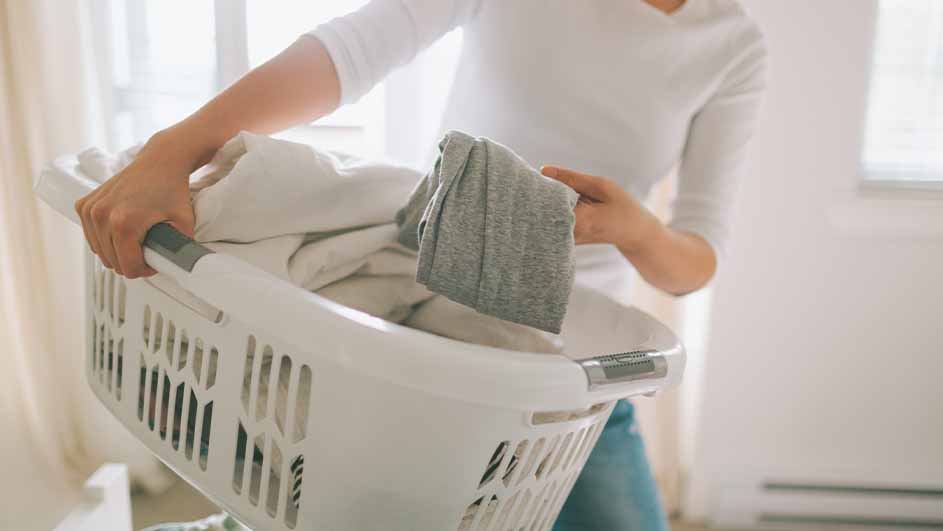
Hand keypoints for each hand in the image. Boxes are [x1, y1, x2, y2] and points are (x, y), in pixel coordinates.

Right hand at [75, 130, 197, 277]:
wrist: (160, 161)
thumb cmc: (173, 190)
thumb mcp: (185, 224)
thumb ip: (181, 251)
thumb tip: (179, 270)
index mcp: (123, 223)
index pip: (127, 267)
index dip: (145, 269)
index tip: (155, 259)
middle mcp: (101, 216)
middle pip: (112, 261)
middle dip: (131, 261)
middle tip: (149, 249)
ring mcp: (89, 209)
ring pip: (99, 251)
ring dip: (117, 251)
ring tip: (137, 240)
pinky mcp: (84, 204)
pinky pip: (91, 235)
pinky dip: (104, 238)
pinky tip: (121, 229)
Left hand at [541, 165, 657, 251]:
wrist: (634, 233)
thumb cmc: (622, 206)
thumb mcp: (601, 186)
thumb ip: (571, 178)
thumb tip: (543, 170)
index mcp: (580, 221)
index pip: (547, 202)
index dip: (540, 189)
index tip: (535, 178)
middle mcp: (570, 234)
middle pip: (543, 212)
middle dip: (541, 195)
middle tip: (542, 182)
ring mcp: (567, 240)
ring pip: (546, 217)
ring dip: (547, 202)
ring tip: (558, 193)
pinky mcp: (565, 240)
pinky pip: (551, 222)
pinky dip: (553, 210)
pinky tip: (562, 202)